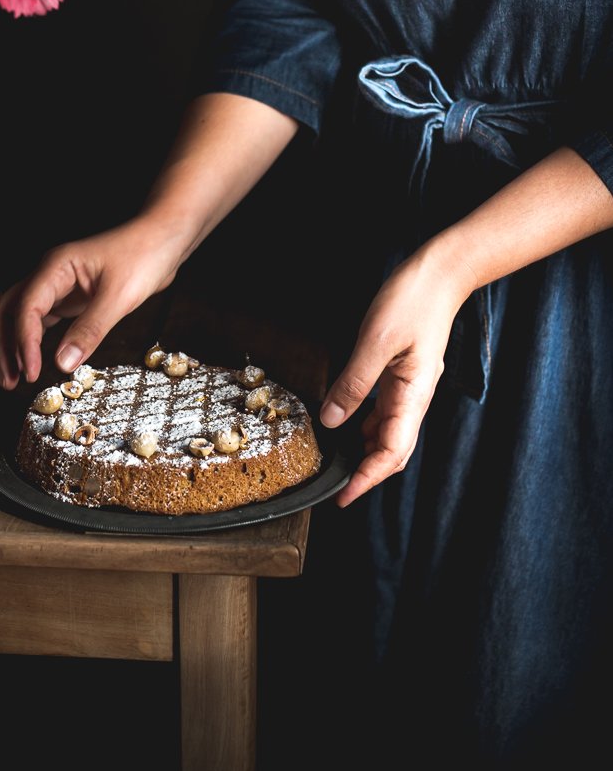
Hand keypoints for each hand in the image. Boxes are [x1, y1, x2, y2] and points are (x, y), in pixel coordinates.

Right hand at [0, 217, 184, 389]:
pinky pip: (42, 318)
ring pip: (22, 315)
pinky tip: (35, 359)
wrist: (163, 238)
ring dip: (14, 344)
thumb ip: (90, 329)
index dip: (24, 342)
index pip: (26, 307)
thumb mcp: (119, 296)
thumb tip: (63, 363)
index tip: (30, 371)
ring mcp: (60, 284)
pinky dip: (34, 339)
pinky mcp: (72, 295)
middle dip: (4, 344)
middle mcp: (51, 274)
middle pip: (10, 309)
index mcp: (57, 266)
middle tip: (9, 379)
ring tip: (15, 376)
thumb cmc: (145, 254)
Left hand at [319, 241, 474, 506]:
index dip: (367, 478)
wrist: (440, 274)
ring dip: (365, 451)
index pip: (391, 452)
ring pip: (388, 432)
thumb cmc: (412, 302)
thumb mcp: (375, 342)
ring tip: (338, 461)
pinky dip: (366, 425)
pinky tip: (348, 424)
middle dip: (366, 473)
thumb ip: (353, 383)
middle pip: (392, 450)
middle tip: (336, 486)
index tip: (343, 496)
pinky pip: (385, 410)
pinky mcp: (403, 374)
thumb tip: (331, 420)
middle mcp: (414, 398)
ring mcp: (410, 387)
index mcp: (413, 396)